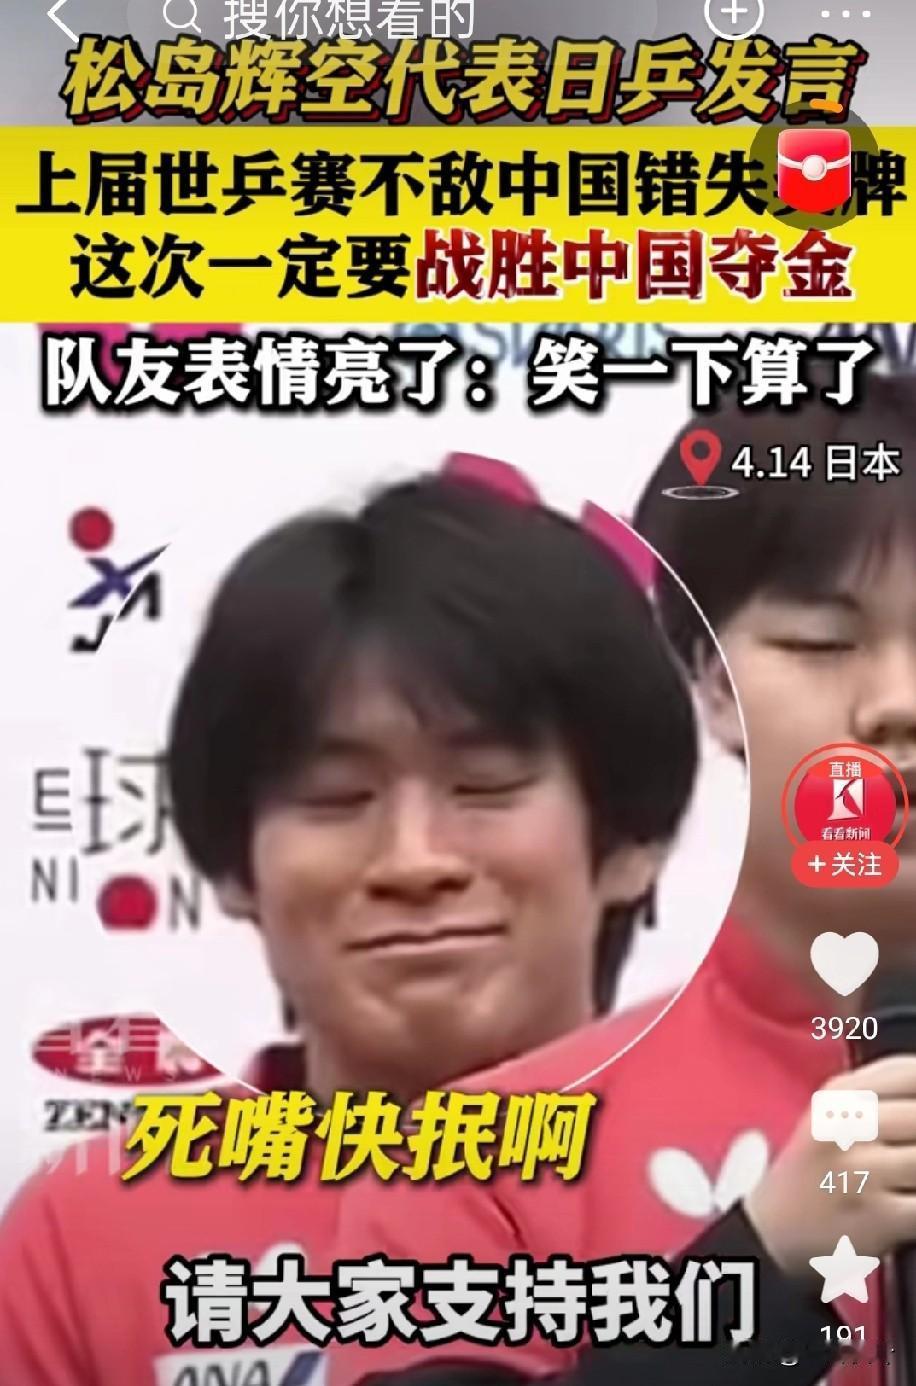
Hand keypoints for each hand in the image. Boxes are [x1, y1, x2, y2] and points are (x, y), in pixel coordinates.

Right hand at [744, 1055, 915, 1279]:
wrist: (775, 1229)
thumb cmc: (816, 1166)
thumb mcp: (833, 1111)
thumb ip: (883, 1087)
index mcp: (839, 1094)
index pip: (908, 1073)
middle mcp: (846, 1125)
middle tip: (911, 1148)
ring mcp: (860, 1171)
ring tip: (911, 1175)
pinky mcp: (877, 1216)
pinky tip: (912, 1199)